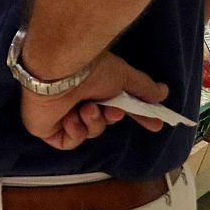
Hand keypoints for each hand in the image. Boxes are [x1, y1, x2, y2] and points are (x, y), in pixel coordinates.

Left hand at [20, 52, 168, 150]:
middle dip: (111, 118)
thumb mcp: (124, 76)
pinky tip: (70, 117)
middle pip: (103, 121)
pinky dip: (74, 132)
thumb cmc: (89, 68)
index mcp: (93, 86)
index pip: (117, 106)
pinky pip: (68, 141)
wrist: (58, 71)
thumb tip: (164, 93)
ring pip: (89, 132)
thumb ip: (143, 88)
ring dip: (93, 122)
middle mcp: (75, 98)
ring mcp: (59, 113)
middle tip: (113, 110)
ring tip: (87, 108)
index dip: (136, 116)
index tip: (156, 125)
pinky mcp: (45, 127)